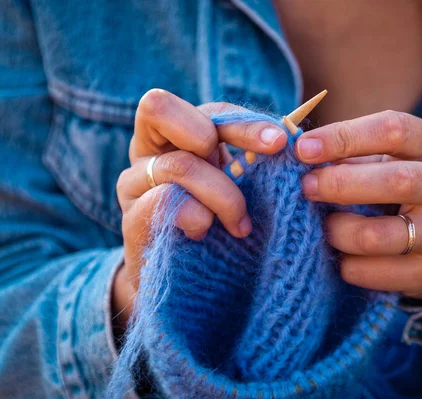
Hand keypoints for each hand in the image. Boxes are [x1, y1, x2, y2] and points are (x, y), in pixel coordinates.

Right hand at [113, 89, 287, 324]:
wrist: (189, 286)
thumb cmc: (221, 230)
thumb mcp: (238, 189)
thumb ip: (251, 161)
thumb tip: (290, 138)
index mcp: (177, 137)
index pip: (209, 112)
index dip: (243, 121)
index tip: (279, 143)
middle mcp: (148, 152)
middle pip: (162, 109)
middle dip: (219, 137)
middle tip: (249, 172)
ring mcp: (133, 186)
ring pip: (178, 165)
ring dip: (221, 195)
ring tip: (240, 226)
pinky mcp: (131, 221)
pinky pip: (159, 202)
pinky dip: (192, 215)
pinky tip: (204, 232)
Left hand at [295, 110, 421, 299]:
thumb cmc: (391, 180)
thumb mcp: (378, 156)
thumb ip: (345, 152)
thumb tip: (299, 152)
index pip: (392, 130)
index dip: (344, 137)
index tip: (303, 149)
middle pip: (397, 181)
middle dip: (342, 185)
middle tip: (307, 187)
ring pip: (383, 235)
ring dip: (341, 231)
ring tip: (325, 227)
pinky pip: (377, 272)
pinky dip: (349, 266)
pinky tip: (340, 255)